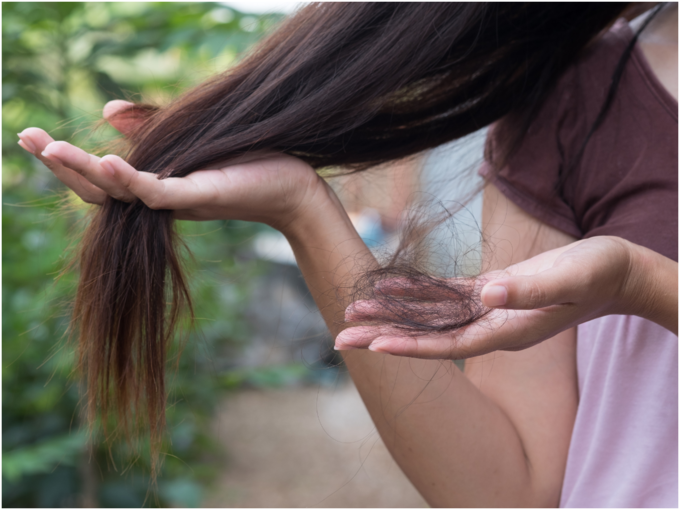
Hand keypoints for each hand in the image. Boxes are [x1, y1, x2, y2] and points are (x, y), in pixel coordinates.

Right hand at [17, 101, 324, 228]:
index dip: (66, 161)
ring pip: (122, 194)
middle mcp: (161, 199)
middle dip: (62, 165)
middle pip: (99, 191)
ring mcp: (180, 201)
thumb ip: (150, 127)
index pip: (101, 179)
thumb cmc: (246, 160)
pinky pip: (159, 193)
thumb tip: (107, 110)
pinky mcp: (202, 197)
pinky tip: (106, 160)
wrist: (293, 183)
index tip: (32, 135)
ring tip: (52, 148)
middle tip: (27, 137)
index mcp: (155, 185)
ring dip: (85, 172)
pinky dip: (132, 180)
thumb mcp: (189, 140)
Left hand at [337, 236, 649, 358]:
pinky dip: (416, 292)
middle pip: (428, 336)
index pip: (449, 345)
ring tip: (352, 312)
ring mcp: (487, 311)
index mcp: (507, 330)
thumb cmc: (598, 274)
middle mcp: (490, 326)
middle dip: (384, 337)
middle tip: (339, 338)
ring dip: (392, 314)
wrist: (615, 272)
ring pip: (430, 316)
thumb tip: (487, 294)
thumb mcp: (569, 276)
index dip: (411, 346)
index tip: (373, 346)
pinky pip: (444, 295)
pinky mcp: (488, 292)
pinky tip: (389, 288)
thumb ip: (530, 288)